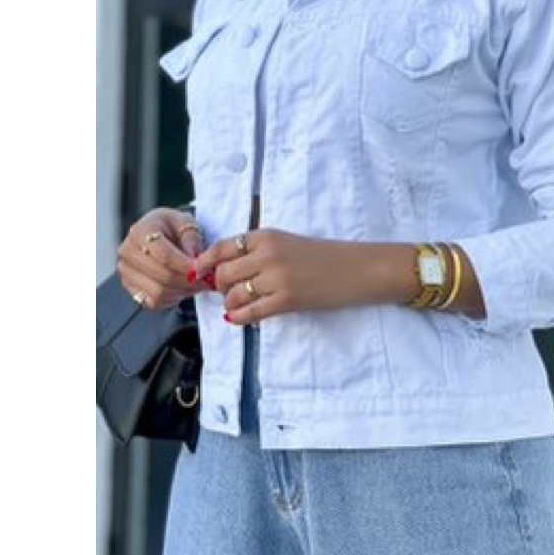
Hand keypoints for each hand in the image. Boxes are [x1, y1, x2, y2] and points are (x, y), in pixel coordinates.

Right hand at [116, 207, 210, 309]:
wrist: (162, 234)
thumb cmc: (175, 228)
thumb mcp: (187, 224)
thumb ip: (191, 238)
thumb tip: (194, 259)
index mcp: (141, 231)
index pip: (164, 256)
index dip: (186, 266)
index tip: (204, 271)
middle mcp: (128, 251)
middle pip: (162, 275)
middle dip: (188, 281)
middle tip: (206, 281)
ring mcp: (126, 271)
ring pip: (158, 292)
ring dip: (182, 291)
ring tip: (197, 285)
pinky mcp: (130, 287)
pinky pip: (153, 302)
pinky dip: (172, 299)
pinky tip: (183, 289)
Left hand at [194, 229, 372, 324]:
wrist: (358, 269)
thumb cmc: (325, 257)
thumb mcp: (288, 243)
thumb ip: (259, 252)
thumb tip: (224, 269)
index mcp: (266, 236)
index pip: (222, 247)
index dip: (204, 262)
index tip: (196, 272)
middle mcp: (267, 254)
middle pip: (223, 274)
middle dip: (219, 286)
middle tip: (225, 293)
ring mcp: (276, 278)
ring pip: (234, 295)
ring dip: (230, 304)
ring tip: (237, 306)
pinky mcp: (286, 300)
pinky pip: (250, 312)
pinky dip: (240, 318)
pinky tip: (239, 318)